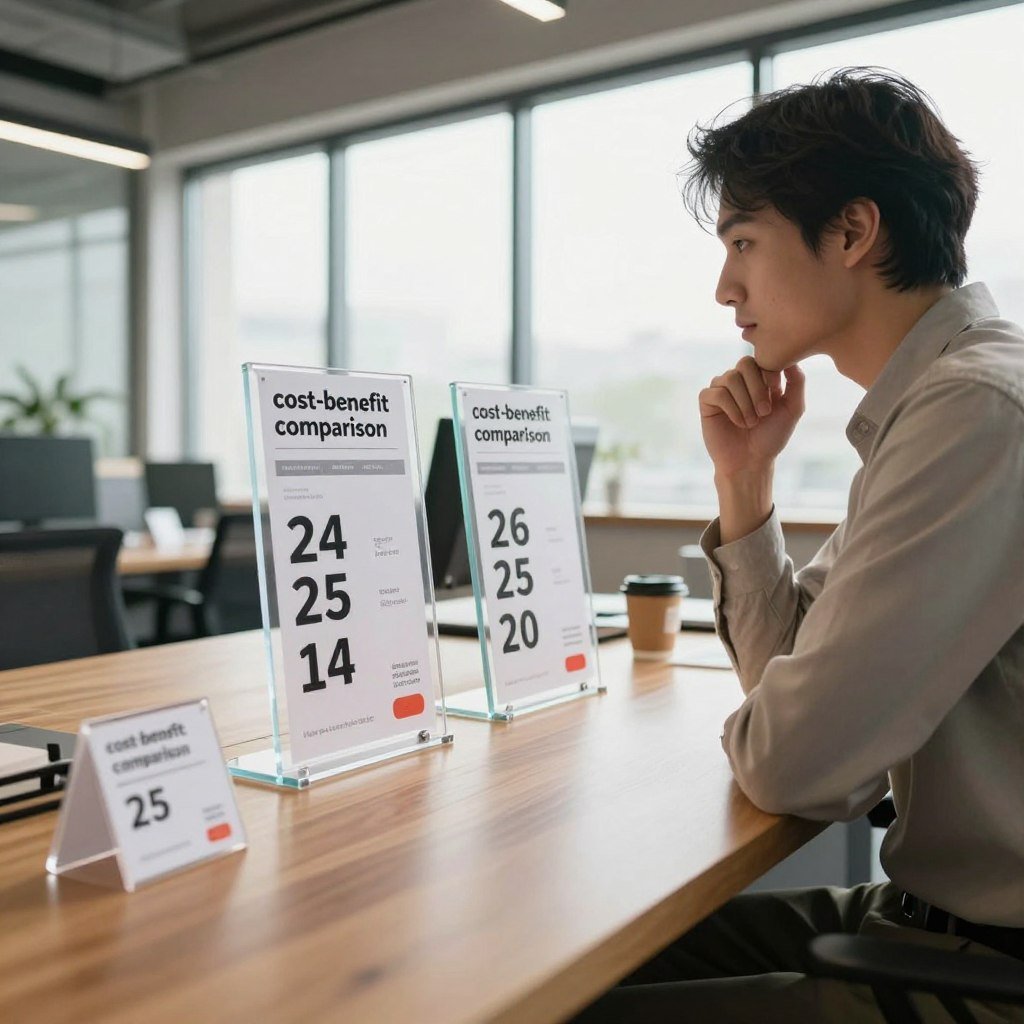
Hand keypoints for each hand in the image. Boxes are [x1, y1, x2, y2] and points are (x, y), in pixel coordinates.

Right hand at [699, 358, 804, 479]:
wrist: (750, 462)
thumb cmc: (771, 437)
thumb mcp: (793, 408)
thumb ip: (797, 382)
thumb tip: (791, 359)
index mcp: (758, 378)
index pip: (761, 358)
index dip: (769, 372)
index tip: (775, 393)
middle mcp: (738, 380)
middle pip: (744, 363)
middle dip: (757, 388)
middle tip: (764, 412)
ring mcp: (721, 389)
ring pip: (730, 378)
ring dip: (745, 402)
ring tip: (751, 422)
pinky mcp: (707, 402)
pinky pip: (717, 393)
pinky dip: (731, 408)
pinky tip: (739, 423)